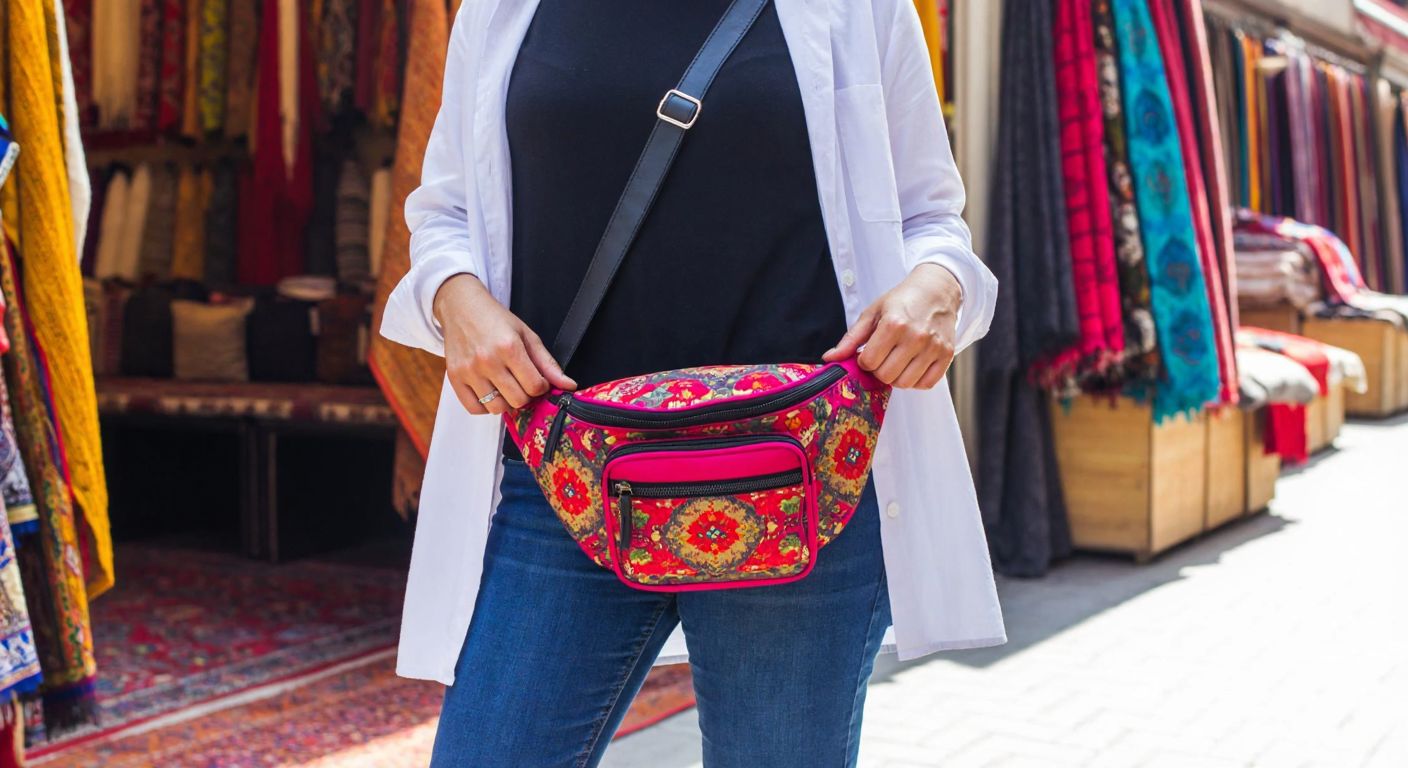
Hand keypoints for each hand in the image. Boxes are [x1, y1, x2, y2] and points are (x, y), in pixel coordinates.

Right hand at [434, 274, 576, 414]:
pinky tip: (490, 392)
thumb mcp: (527, 335)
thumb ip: (548, 363)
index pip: (535, 386)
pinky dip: (485, 406)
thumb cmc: (495, 320)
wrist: (461, 307)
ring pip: (497, 408)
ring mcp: (469, 371)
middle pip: (518, 400)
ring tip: (506, 387)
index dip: (542, 387)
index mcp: (509, 347)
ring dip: (506, 402)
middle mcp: (487, 360)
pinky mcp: (454, 378)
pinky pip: (474, 409)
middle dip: (526, 395)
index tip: (538, 380)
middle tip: (522, 383)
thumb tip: (570, 385)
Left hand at [823, 263, 960, 388]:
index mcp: (893, 324)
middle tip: (883, 357)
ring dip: (896, 377)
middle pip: (886, 376)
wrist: (937, 290)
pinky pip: (926, 384)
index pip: (869, 362)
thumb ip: (851, 338)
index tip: (870, 352)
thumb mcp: (873, 313)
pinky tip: (912, 367)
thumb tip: (829, 358)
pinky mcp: (947, 355)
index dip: (864, 361)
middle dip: (879, 370)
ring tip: (897, 361)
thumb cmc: (902, 301)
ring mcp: (933, 347)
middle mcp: (915, 337)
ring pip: (905, 383)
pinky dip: (916, 381)